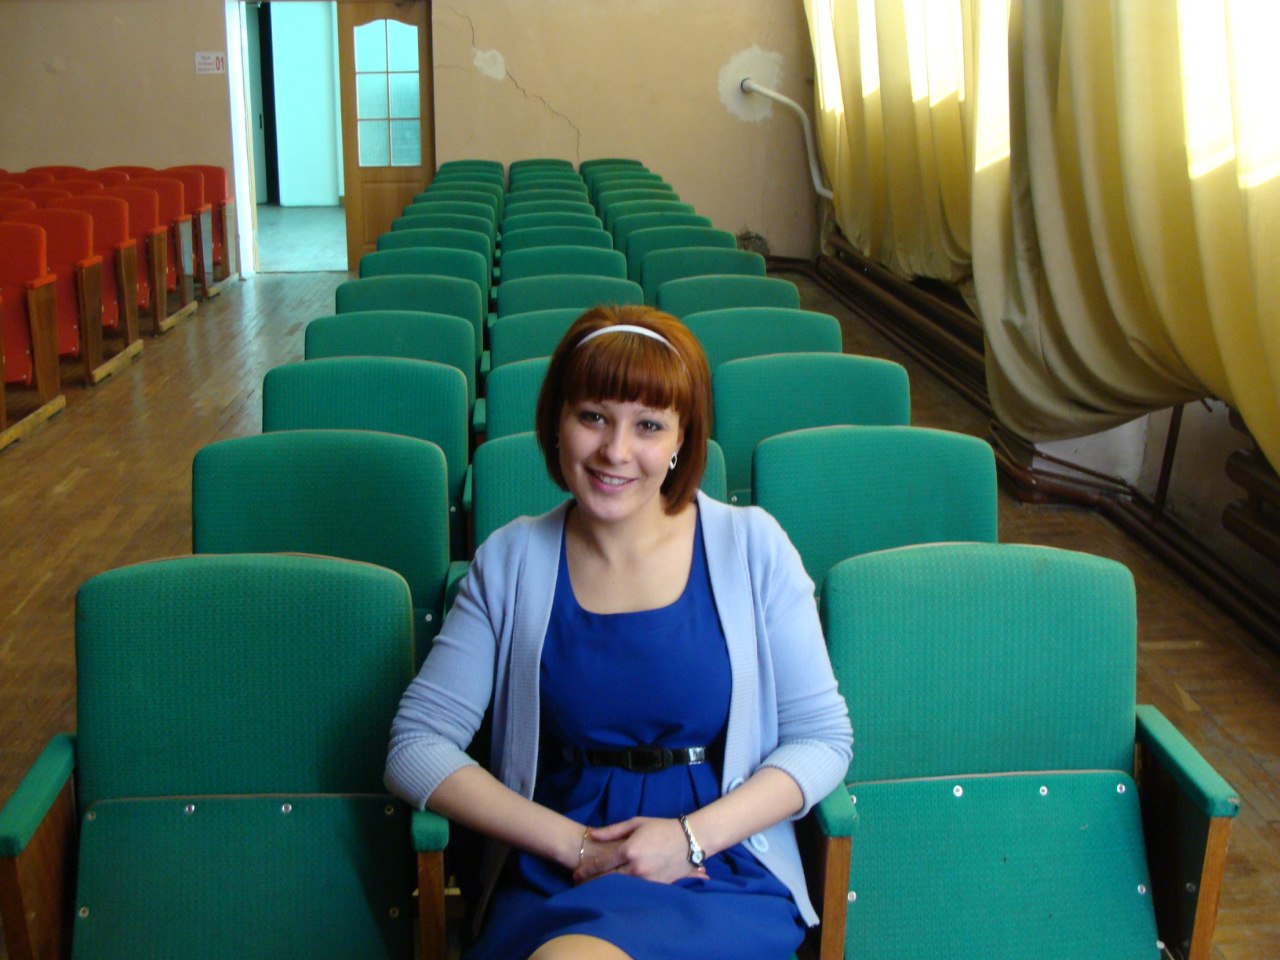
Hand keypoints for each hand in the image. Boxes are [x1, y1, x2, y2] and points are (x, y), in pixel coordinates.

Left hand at [572, 816, 707, 884]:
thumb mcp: (636, 823)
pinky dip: (622, 893)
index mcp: (629, 850)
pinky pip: (634, 893)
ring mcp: (646, 880)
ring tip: (592, 891)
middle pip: (606, 881)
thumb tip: (592, 835)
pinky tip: (614, 894)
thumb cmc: (662, 828)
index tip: (576, 875)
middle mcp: (636, 868)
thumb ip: (612, 831)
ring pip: (619, 889)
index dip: (586, 871)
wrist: (690, 841)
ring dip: (604, 890)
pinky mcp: (656, 887)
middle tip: (579, 886)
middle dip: (590, 884)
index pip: (601, 864)